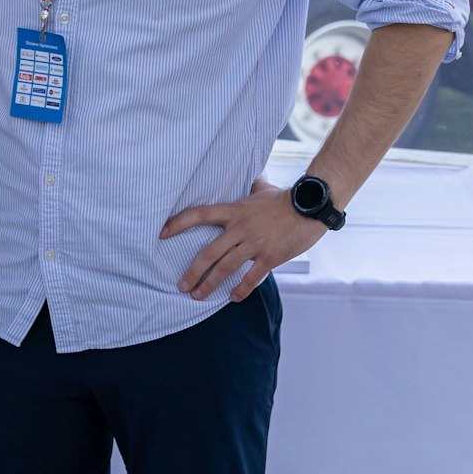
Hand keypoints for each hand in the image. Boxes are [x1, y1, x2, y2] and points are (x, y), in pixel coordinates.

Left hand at [161, 180, 324, 301]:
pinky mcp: (270, 257)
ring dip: (210, 284)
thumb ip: (250, 185)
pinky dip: (241, 290)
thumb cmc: (285, 198)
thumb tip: (249, 175)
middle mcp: (240, 228)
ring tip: (198, 296)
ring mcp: (255, 244)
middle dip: (192, 272)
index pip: (199, 215)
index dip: (179, 223)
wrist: (311, 207)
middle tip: (182, 286)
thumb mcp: (262, 188)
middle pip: (208, 252)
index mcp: (234, 210)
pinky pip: (251, 277)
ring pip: (225, 268)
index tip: (161, 233)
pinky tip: (233, 298)